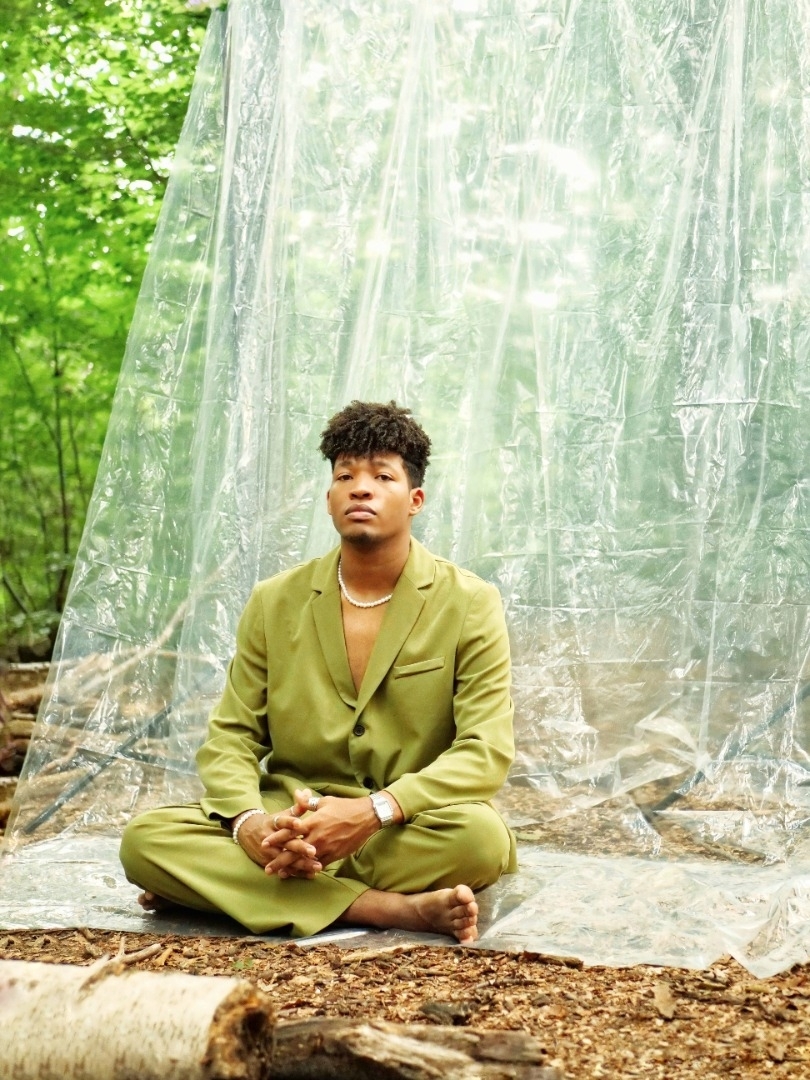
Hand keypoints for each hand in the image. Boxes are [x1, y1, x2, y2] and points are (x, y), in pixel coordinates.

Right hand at [234, 809, 321, 878]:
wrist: (247, 832)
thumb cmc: (271, 822)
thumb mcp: (282, 813)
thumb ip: (297, 806)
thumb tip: (308, 793)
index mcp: (273, 823)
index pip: (281, 821)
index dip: (290, 822)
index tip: (300, 823)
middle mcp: (270, 838)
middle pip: (285, 843)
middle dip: (299, 848)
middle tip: (314, 851)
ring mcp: (268, 852)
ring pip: (285, 859)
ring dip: (301, 864)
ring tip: (317, 867)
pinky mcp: (268, 862)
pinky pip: (284, 869)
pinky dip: (296, 872)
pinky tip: (309, 875)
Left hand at [262, 787, 401, 875]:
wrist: (366, 817)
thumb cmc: (345, 806)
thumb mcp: (325, 801)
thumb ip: (308, 802)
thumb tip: (296, 795)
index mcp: (314, 821)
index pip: (290, 831)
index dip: (276, 838)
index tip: (264, 843)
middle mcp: (318, 836)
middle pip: (294, 851)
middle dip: (279, 860)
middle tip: (267, 868)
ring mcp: (326, 847)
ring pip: (305, 861)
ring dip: (292, 869)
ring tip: (280, 874)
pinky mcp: (335, 855)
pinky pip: (318, 865)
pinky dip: (308, 870)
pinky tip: (301, 874)